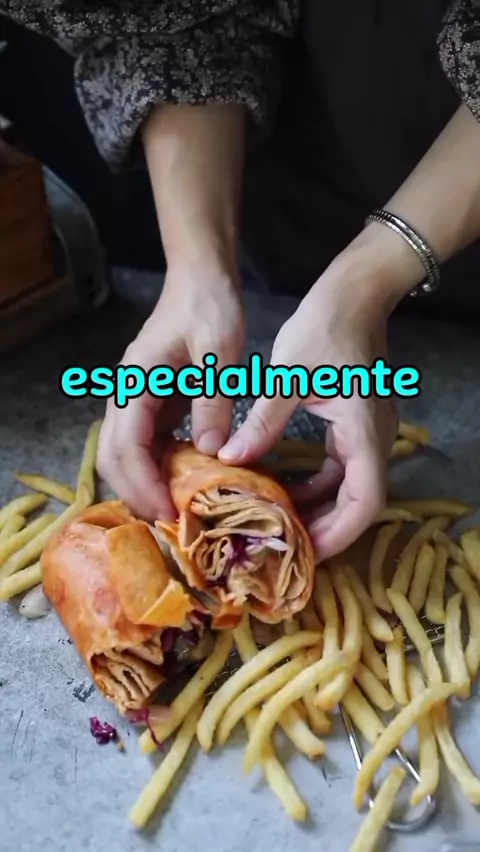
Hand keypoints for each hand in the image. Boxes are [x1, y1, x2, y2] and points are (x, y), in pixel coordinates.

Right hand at [98, 267, 244, 519]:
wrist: (201, 279)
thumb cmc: (209, 307)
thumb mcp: (219, 351)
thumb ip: (213, 402)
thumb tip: (212, 454)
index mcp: (136, 382)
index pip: (126, 445)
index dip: (144, 484)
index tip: (169, 512)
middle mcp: (127, 395)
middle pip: (113, 456)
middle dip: (137, 493)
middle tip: (172, 524)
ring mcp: (138, 400)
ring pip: (125, 454)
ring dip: (144, 484)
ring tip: (176, 511)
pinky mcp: (153, 403)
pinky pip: (146, 445)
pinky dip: (158, 468)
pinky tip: (184, 483)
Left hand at [219, 257, 397, 559]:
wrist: (354, 293)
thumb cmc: (326, 326)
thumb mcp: (288, 375)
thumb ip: (263, 421)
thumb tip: (230, 459)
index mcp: (364, 431)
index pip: (365, 502)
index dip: (339, 534)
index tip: (306, 553)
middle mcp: (374, 438)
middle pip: (360, 503)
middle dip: (326, 530)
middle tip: (284, 548)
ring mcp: (367, 432)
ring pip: (351, 488)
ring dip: (320, 510)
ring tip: (279, 526)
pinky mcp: (355, 425)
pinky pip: (340, 468)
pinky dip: (316, 485)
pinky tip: (284, 490)